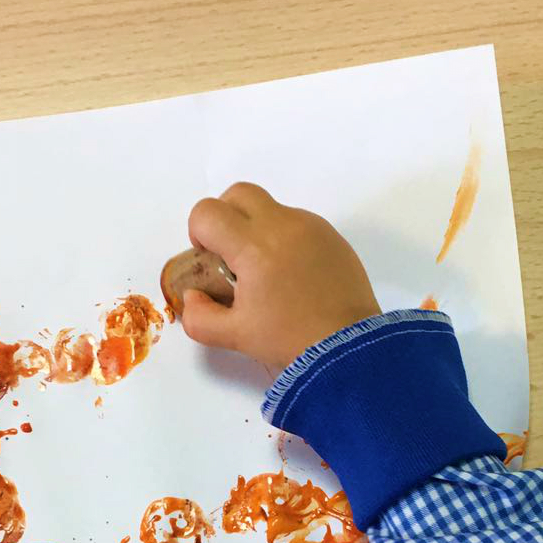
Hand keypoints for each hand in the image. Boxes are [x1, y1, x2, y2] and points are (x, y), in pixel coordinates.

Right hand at [181, 182, 380, 371]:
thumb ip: (199, 317)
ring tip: (267, 271)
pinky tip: (294, 275)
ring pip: (271, 207)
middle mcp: (283, 226)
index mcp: (254, 247)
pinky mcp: (332, 236)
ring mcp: (311, 227)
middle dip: (225, 216)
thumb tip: (193, 296)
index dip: (199, 233)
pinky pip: (298, 222)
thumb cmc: (290, 341)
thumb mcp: (235, 336)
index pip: (208, 212)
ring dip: (257, 228)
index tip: (211, 260)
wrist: (350, 348)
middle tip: (231, 254)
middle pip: (239, 194)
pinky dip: (285, 238)